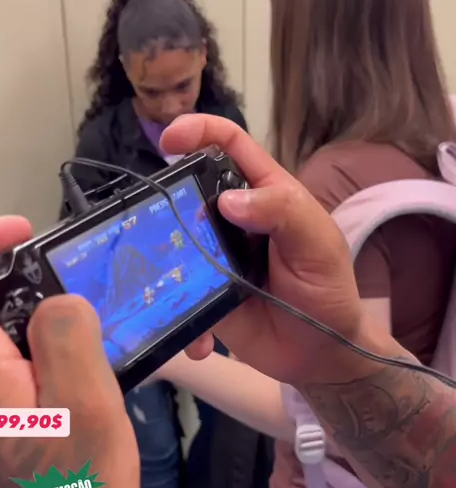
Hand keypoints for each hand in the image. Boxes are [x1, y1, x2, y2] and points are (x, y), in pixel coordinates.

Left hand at [0, 217, 138, 487]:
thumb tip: (56, 303)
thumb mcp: (86, 401)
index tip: (25, 233)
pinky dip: (40, 374)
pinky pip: (8, 388)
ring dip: (40, 339)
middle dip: (26, 295)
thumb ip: (67, 331)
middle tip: (79, 305)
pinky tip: (83, 399)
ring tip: (93, 356)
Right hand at [161, 115, 363, 384]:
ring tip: (166, 287)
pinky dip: (185, 324)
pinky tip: (202, 346)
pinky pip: (179, 301)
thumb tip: (227, 200)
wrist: (323, 355)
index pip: (230, 146)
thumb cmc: (329, 290)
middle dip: (167, 203)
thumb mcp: (318, 246)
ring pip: (176, 245)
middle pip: (189, 193)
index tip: (170, 139)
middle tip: (158, 228)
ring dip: (165, 265)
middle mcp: (233, 222)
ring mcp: (215, 259)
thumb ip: (284, 212)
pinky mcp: (204, 297)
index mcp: (265, 195)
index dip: (200, 132)